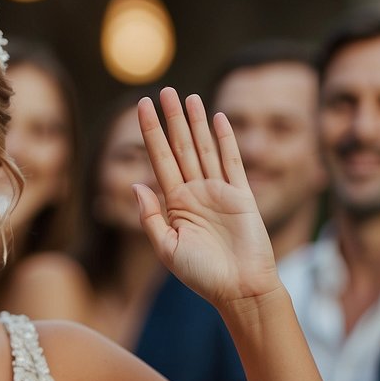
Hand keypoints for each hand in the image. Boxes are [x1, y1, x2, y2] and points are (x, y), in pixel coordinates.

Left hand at [136, 88, 278, 304]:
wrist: (239, 289)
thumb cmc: (202, 275)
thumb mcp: (167, 248)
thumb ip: (150, 217)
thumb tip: (137, 184)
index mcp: (175, 204)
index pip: (159, 160)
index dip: (150, 133)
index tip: (141, 107)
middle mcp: (195, 192)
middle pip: (180, 147)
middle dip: (171, 119)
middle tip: (163, 91)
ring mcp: (219, 192)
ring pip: (204, 149)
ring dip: (196, 123)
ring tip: (187, 97)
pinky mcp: (242, 195)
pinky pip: (232, 162)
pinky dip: (226, 140)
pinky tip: (218, 119)